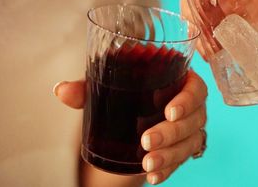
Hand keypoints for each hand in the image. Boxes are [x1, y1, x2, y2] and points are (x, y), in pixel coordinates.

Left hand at [54, 70, 206, 184]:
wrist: (134, 116)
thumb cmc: (128, 95)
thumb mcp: (109, 89)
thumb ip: (88, 89)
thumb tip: (62, 91)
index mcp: (179, 83)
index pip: (195, 88)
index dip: (187, 99)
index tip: (169, 112)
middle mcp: (190, 106)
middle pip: (194, 119)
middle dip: (172, 133)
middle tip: (147, 141)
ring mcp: (190, 129)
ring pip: (190, 142)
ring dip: (170, 154)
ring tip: (147, 163)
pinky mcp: (184, 148)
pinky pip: (182, 160)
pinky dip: (168, 169)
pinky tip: (153, 175)